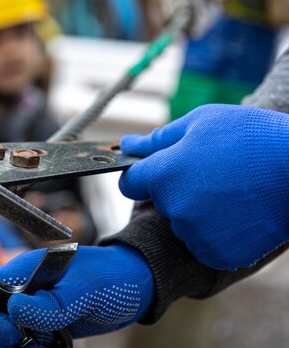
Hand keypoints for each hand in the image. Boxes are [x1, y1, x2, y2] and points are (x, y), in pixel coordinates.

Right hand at [0, 245, 153, 347]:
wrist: (135, 285)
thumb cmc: (113, 276)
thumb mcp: (87, 287)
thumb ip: (53, 301)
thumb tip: (15, 311)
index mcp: (20, 274)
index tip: (14, 335)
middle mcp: (18, 293)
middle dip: (1, 344)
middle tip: (36, 346)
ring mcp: (28, 312)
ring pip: (0, 342)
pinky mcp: (41, 328)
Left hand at [119, 104, 288, 269]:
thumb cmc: (251, 138)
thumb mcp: (200, 122)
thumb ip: (158, 139)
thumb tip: (127, 144)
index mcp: (162, 175)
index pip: (130, 184)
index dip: (142, 175)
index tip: (159, 169)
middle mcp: (173, 208)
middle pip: (162, 202)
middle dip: (177, 188)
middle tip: (213, 172)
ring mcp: (196, 234)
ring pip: (184, 223)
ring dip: (198, 212)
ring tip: (231, 191)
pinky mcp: (219, 254)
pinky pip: (206, 244)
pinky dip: (218, 232)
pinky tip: (239, 213)